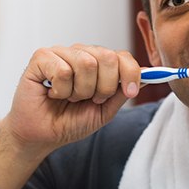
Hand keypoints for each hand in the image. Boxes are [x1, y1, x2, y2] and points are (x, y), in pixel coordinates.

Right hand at [5, 44, 141, 156]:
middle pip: (107, 57)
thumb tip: (146, 74)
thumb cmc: (70, 121)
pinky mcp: (42, 57)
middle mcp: (82, 53)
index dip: (130, 73)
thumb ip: (123, 91)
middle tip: (90, 99)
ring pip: (86, 63)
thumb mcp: (105, 110)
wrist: (42, 135)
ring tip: (69, 97)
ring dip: (80, 91)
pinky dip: (61, 89)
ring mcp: (61, 53)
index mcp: (98, 62)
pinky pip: (63, 70)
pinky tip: (53, 93)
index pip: (122, 56)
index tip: (130, 92)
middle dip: (104, 87)